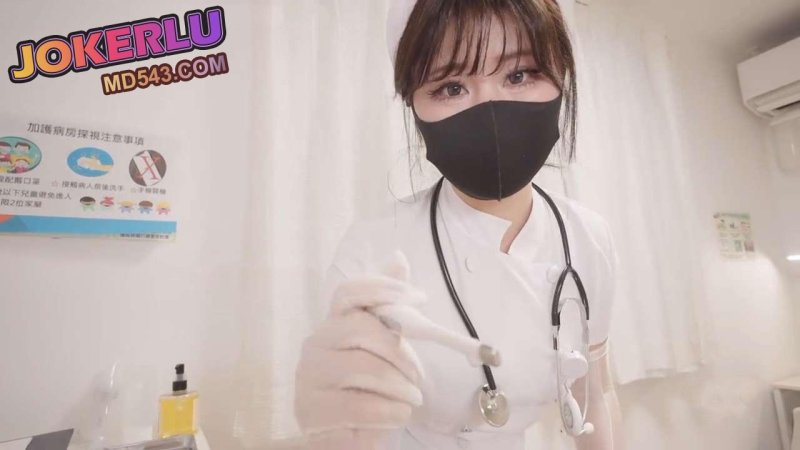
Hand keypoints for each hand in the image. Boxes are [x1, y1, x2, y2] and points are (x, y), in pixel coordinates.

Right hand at [294, 251, 425, 447]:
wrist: (346, 435)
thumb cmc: (369, 389)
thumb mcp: (384, 348)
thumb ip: (389, 307)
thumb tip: (398, 257)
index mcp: (334, 324)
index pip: (349, 292)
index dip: (383, 288)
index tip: (420, 298)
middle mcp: (316, 343)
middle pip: (360, 328)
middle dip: (400, 351)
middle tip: (420, 375)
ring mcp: (309, 376)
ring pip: (362, 367)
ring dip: (399, 385)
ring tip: (412, 398)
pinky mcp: (311, 410)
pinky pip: (359, 406)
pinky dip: (390, 411)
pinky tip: (399, 414)